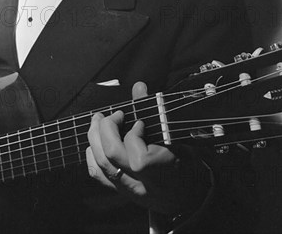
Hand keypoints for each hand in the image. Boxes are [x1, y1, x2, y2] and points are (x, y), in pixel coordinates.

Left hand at [86, 82, 194, 214]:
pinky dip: (92, 155)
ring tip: (97, 121)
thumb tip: (139, 86)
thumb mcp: (176, 138)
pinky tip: (95, 142)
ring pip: (101, 165)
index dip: (134, 135)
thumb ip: (155, 111)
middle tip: (111, 115)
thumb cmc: (186, 164)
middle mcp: (143, 185)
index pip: (139, 159)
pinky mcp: (120, 192)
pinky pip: (98, 175)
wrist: (189, 196)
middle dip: (106, 129)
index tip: (140, 123)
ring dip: (94, 137)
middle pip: (112, 157)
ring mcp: (129, 190)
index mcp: (162, 173)